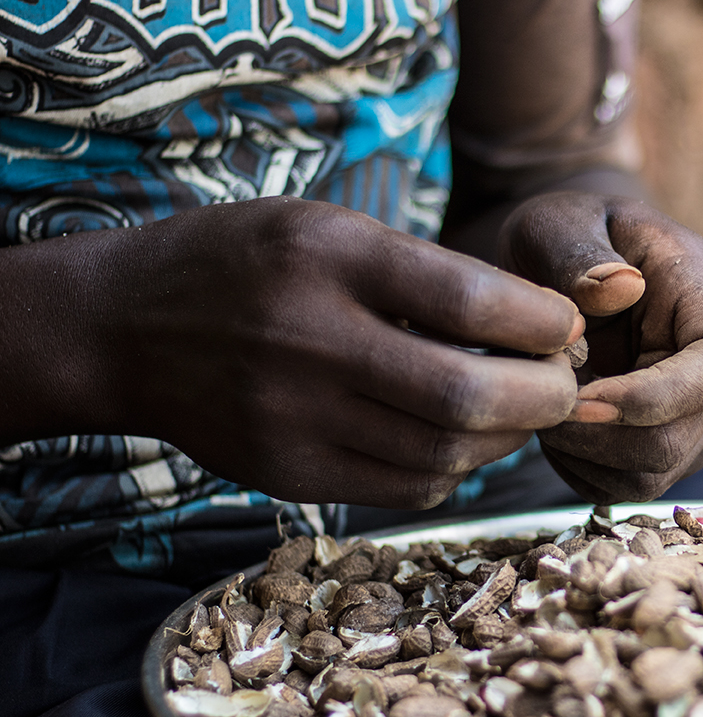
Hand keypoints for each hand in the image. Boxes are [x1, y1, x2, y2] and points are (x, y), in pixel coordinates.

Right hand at [98, 197, 581, 506]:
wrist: (123, 328)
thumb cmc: (248, 264)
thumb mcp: (330, 229)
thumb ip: (427, 272)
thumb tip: (543, 325)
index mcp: (329, 259)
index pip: (470, 300)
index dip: (543, 321)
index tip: (565, 326)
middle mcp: (308, 340)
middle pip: (465, 395)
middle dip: (544, 395)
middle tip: (564, 384)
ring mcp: (292, 416)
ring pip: (444, 453)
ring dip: (507, 437)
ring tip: (519, 410)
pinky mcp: (286, 471)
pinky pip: (405, 488)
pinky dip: (455, 469)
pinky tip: (462, 441)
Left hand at [495, 193, 702, 501]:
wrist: (570, 267)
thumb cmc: (573, 235)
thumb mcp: (564, 220)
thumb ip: (581, 249)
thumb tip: (616, 290)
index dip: (656, 397)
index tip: (578, 390)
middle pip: (673, 445)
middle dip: (592, 431)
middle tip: (534, 388)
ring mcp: (693, 429)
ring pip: (642, 479)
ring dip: (575, 448)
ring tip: (542, 391)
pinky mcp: (658, 459)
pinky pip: (614, 491)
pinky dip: (571, 464)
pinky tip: (552, 414)